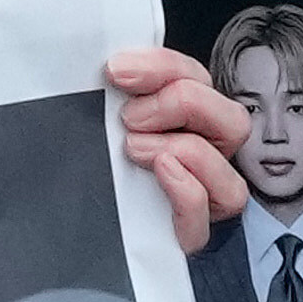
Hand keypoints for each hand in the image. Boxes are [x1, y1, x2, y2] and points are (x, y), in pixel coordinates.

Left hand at [107, 42, 245, 251]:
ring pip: (231, 165)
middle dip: (179, 104)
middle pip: (231, 119)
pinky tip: (162, 172)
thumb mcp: (97, 126)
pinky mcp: (193, 231)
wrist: (71, 234)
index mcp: (183, 121)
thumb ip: (112, 98)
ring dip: (184, 146)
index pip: (193, 78)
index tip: (116, 72)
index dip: (161, 67)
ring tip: (134, 150)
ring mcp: (204, 195)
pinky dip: (190, 186)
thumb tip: (111, 69)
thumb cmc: (89, 173)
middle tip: (130, 118)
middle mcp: (204, 154)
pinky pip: (215, 207)